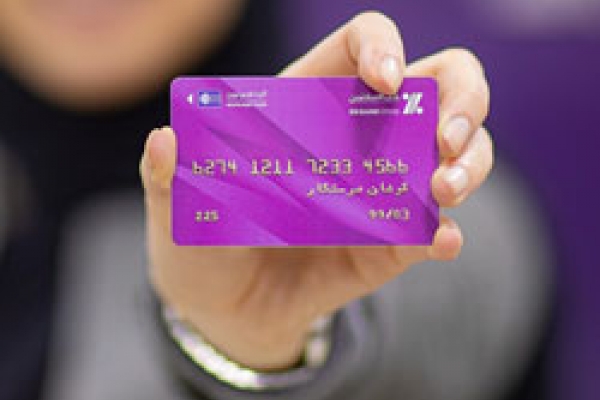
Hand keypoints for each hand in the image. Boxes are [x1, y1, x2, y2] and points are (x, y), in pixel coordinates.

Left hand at [140, 11, 492, 370]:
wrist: (225, 308)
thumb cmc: (202, 241)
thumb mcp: (178, 208)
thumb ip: (167, 177)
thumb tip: (165, 140)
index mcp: (310, 104)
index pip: (363, 45)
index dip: (383, 47)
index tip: (383, 80)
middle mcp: (361, 136)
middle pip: (441, 85)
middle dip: (463, 99)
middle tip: (446, 136)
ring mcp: (385, 187)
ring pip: (461, 151)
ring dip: (471, 162)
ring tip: (443, 190)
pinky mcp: (395, 242)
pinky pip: (437, 228)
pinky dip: (448, 233)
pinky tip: (441, 242)